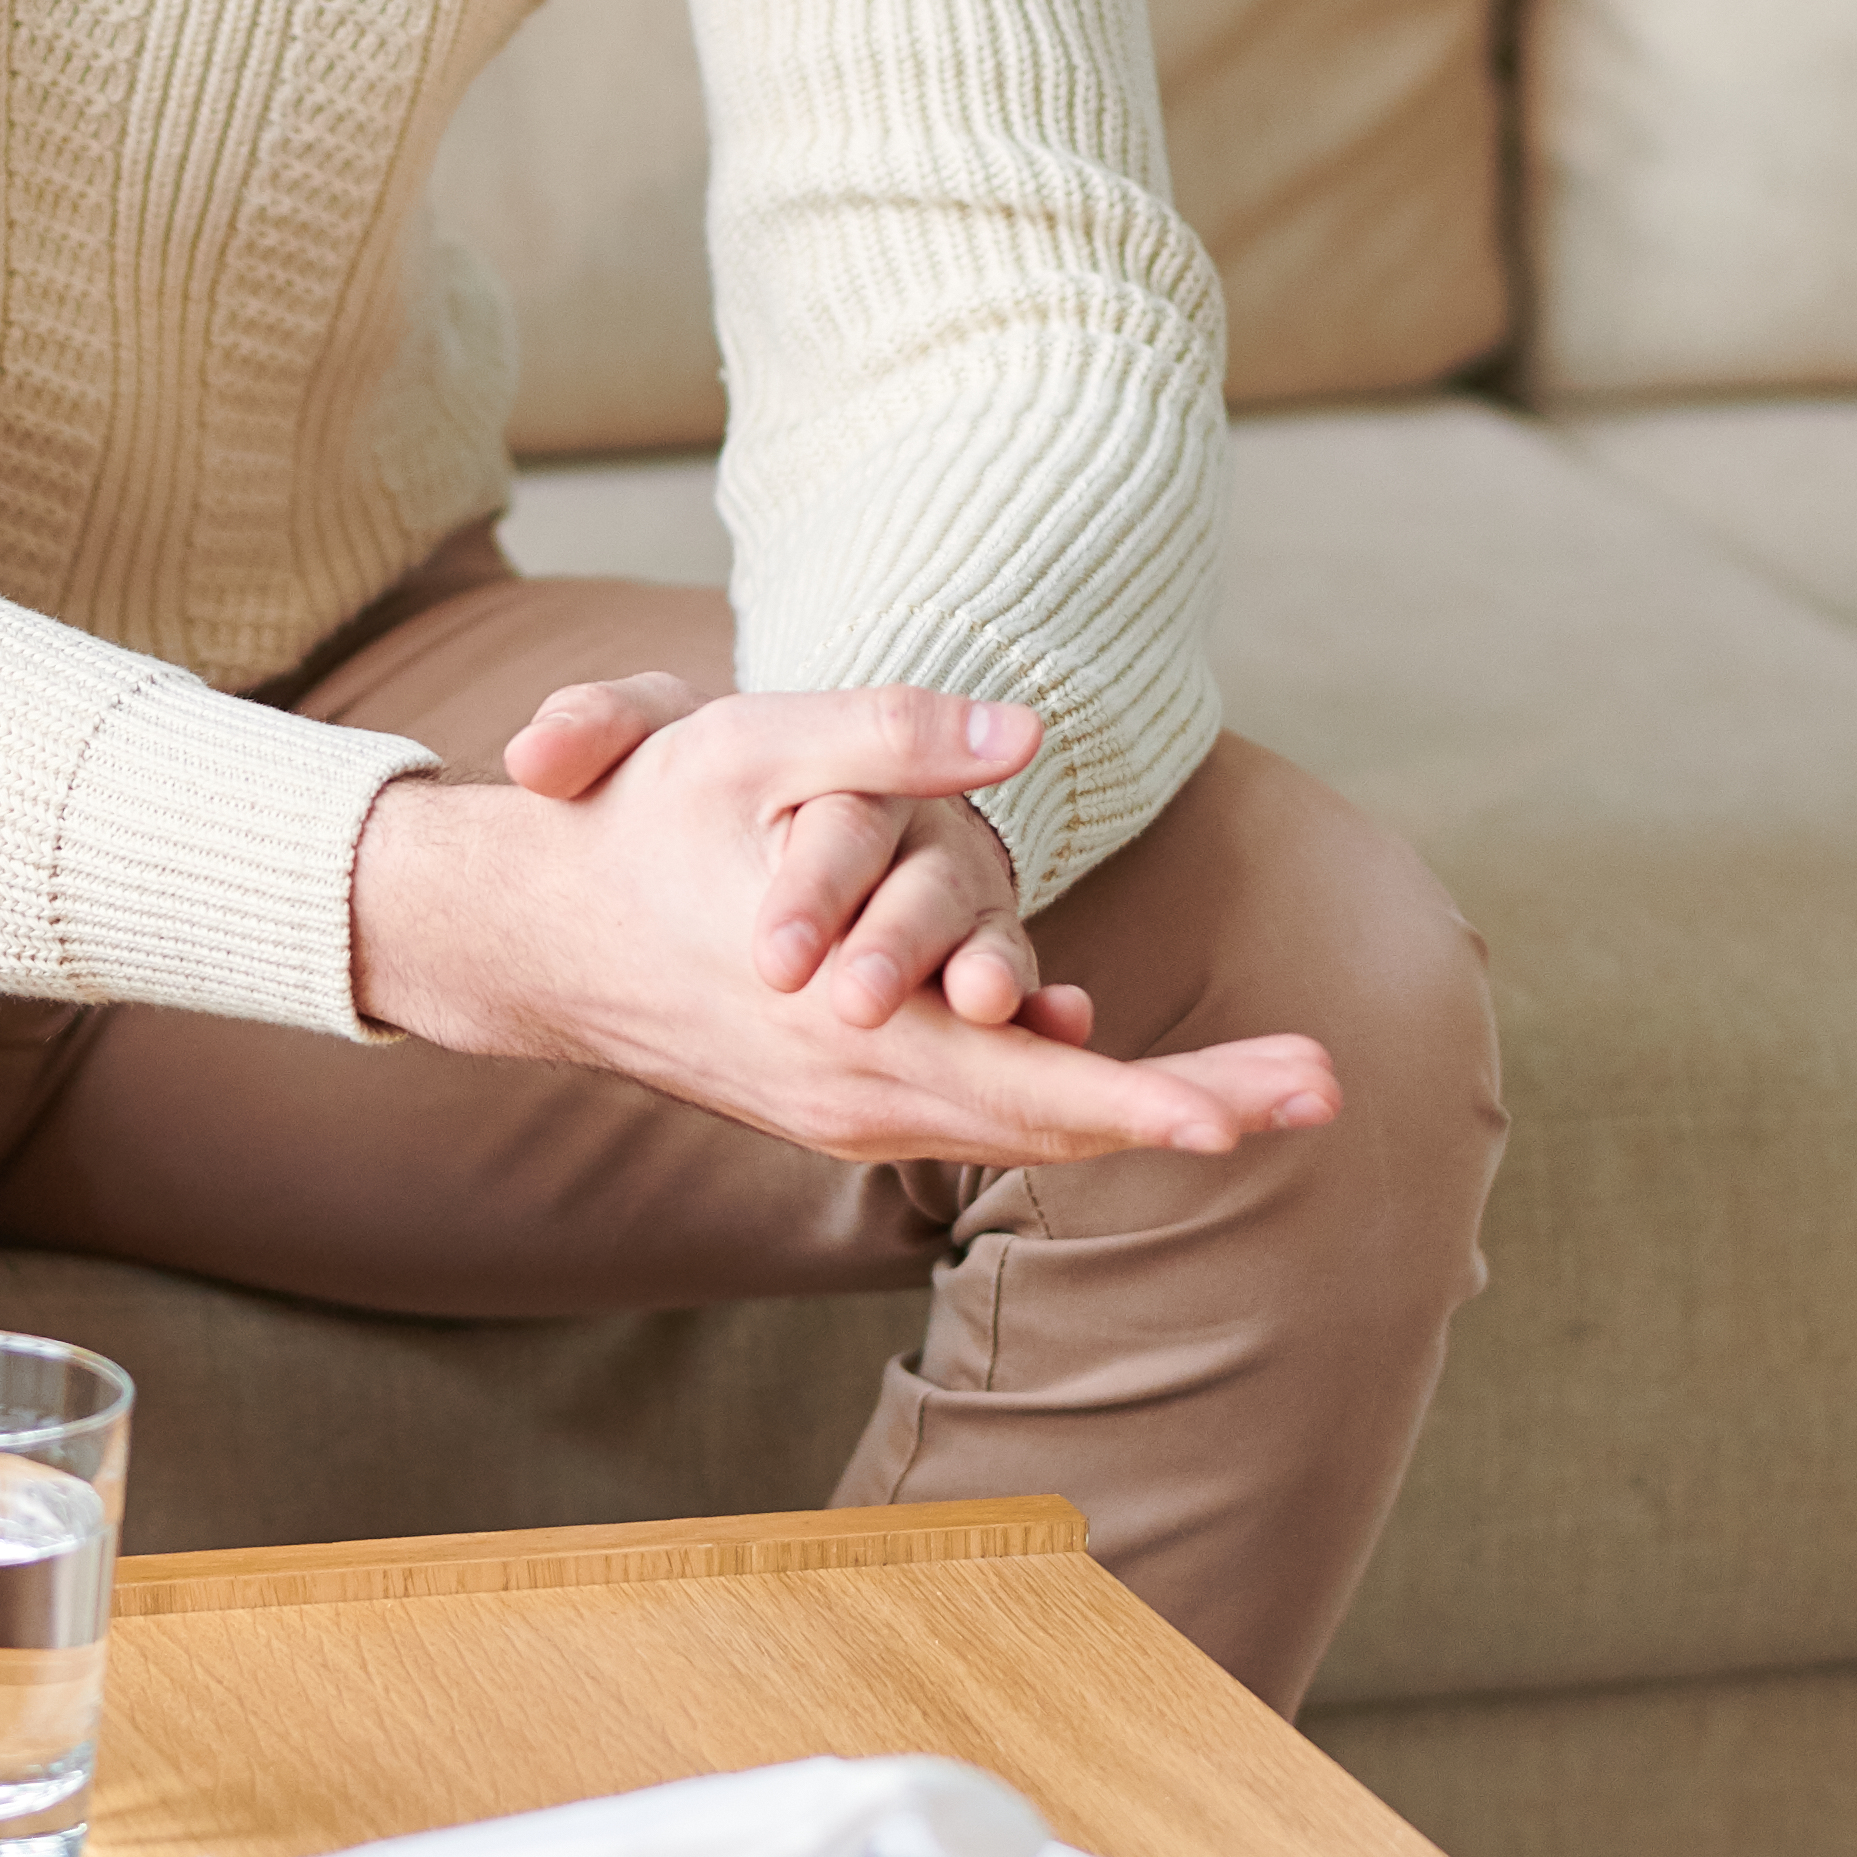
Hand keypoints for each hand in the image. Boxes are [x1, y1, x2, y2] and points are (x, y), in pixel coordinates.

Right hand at [346, 684, 1339, 1172]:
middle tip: (1329, 1086)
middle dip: (1202, 1106)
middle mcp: (864, 1099)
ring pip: (1030, 1126)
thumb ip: (888, 733)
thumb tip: (1022, 729)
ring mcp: (856, 1113)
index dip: (1157, 1099)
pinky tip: (1137, 1066)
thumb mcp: (751, 746)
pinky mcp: (850, 1099)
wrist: (528, 936)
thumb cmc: (642, 827)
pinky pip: (980, 1111)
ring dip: (1153, 1105)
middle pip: (1063, 1125)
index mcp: (855, 1033)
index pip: (1037, 1088)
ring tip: (1276, 1084)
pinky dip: (1066, 1093)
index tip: (1257, 1109)